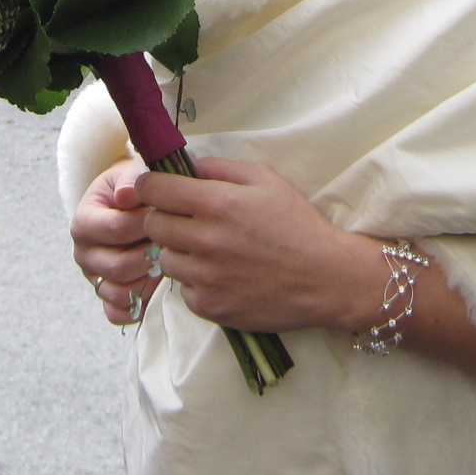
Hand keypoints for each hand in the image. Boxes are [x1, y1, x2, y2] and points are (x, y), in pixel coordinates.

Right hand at [71, 158, 156, 325]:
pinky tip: (152, 285)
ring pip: (120, 293)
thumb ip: (131, 180)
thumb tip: (127, 195)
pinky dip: (137, 304)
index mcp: (84, 221)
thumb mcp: (130, 174)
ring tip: (162, 259)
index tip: (166, 214)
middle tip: (170, 241)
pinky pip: (118, 314)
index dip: (146, 223)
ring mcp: (94, 278)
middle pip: (119, 266)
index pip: (116, 229)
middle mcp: (84, 253)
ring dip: (147, 279)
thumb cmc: (132, 190)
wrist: (131, 205)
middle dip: (150, 255)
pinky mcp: (107, 298)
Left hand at [134, 158, 378, 334]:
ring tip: (209, 251)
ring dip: (179, 252)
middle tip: (187, 221)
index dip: (149, 186)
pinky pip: (183, 291)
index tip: (156, 189)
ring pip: (165, 260)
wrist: (326, 278)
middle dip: (164, 218)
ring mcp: (205, 278)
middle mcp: (204, 240)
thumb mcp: (265, 180)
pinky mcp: (210, 307)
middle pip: (152, 225)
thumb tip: (185, 166)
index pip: (152, 190)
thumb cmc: (297, 224)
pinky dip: (196, 282)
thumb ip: (220, 168)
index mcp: (215, 203)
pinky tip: (222, 275)